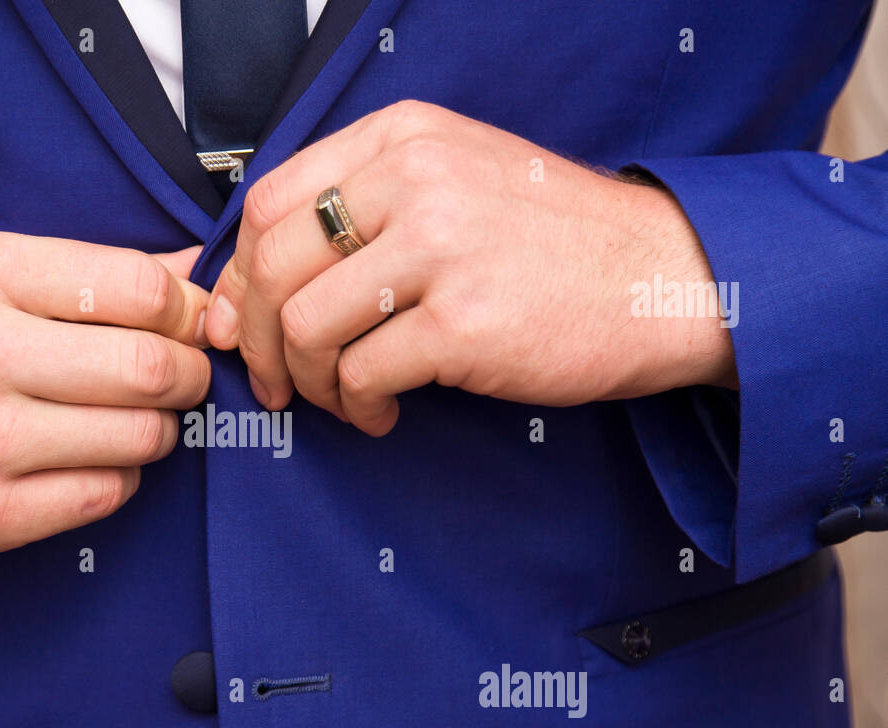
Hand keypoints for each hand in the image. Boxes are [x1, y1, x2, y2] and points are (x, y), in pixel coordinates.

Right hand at [0, 232, 210, 557]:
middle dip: (190, 373)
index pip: (141, 289)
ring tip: (131, 415)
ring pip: (140, 438)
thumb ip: (94, 270)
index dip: (188, 309)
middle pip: (151, 368)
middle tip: (183, 375)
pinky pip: (106, 495)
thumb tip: (198, 276)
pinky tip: (91, 455)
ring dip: (159, 427)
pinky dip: (120, 474)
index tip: (189, 323)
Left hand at [205, 100, 736, 434]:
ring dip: (306, 381)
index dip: (239, 274)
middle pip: (274, 266)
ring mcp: (441, 248)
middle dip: (256, 339)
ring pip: (306, 326)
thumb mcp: (455, 182)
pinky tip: (381, 413)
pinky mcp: (465, 322)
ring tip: (340, 400)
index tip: (241, 321)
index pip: (271, 201)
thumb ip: (360, 212)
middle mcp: (415, 179)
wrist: (663, 277)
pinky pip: (361, 374)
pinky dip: (356, 407)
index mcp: (403, 137)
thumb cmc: (549, 240)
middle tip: (271, 380)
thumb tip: (250, 285)